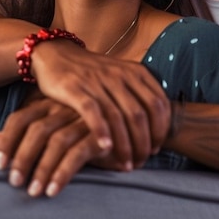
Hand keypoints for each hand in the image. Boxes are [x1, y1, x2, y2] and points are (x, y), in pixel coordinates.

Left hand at [0, 94, 129, 196]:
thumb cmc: (79, 127)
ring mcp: (83, 119)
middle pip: (36, 130)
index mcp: (51, 103)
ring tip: (33, 191)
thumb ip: (21, 132)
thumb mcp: (49, 127)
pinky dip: (63, 172)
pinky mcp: (100, 134)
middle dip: (22, 158)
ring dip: (42, 169)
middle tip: (14, 183)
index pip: (21, 117)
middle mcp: (65, 108)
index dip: (7, 140)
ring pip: (56, 141)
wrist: (122, 126)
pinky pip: (78, 153)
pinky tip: (54, 189)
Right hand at [29, 40, 170, 168]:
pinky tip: (105, 148)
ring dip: (125, 144)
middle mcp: (119, 75)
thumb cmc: (94, 72)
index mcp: (135, 72)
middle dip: (143, 142)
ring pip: (118, 116)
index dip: (160, 129)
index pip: (158, 103)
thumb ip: (139, 93)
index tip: (156, 148)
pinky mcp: (75, 87)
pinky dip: (100, 130)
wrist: (58, 54)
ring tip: (127, 164)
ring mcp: (97, 81)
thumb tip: (160, 125)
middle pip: (139, 114)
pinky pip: (91, 111)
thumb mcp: (122, 75)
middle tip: (141, 162)